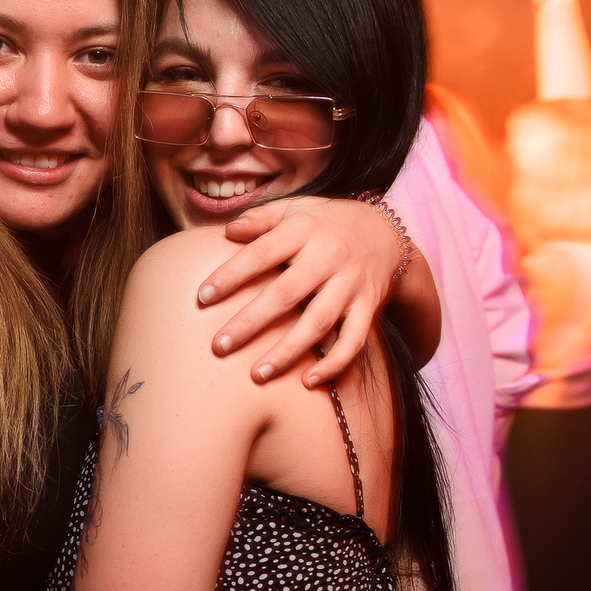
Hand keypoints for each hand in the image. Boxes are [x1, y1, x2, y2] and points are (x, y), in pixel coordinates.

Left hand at [194, 194, 400, 385]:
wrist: (388, 232)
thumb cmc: (327, 223)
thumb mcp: (296, 209)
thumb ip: (261, 219)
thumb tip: (228, 232)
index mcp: (305, 230)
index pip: (262, 253)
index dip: (232, 275)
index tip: (202, 297)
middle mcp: (329, 256)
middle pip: (286, 293)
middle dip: (251, 322)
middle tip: (219, 347)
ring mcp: (351, 284)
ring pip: (318, 322)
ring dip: (287, 351)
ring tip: (256, 375)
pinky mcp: (369, 306)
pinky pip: (354, 340)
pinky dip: (334, 363)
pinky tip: (308, 382)